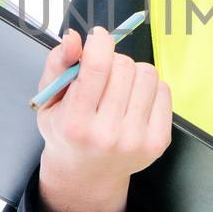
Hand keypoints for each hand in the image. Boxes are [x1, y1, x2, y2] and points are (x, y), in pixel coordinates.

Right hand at [34, 24, 172, 211]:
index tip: (98, 37)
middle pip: (124, 66)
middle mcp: (107, 135)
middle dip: (113, 60)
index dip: (100, 43)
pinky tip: (134, 100)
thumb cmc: (66, 132)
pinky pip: (164, 90)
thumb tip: (74, 38)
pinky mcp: (158, 142)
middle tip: (103, 74)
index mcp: (75, 124)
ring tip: (119, 87)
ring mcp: (136, 140)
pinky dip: (150, 87)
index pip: (97, 68)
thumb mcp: (48, 100)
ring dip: (132, 72)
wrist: (87, 173)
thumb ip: (57, 64)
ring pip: (147, 74)